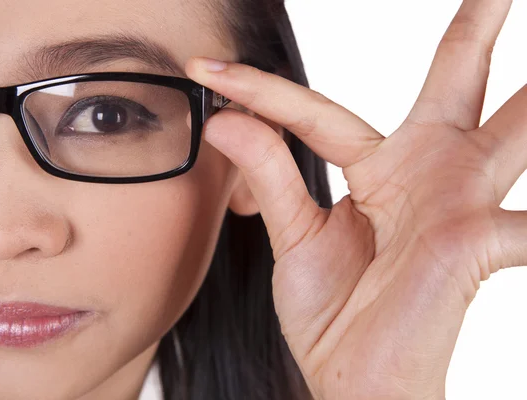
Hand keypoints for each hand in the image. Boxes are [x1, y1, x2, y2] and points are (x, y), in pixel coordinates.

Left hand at [185, 0, 524, 397]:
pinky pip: (520, 225)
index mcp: (379, 167)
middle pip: (455, 78)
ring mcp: (456, 203)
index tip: (207, 65)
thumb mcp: (293, 235)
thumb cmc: (335, 311)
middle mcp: (427, 171)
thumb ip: (268, 173)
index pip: (316, 110)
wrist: (355, 379)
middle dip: (478, 26)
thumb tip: (223, 118)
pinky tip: (526, 225)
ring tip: (525, 24)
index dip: (259, 87)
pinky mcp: (472, 245)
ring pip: (514, 127)